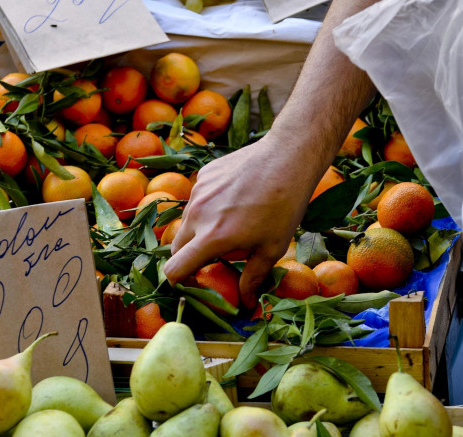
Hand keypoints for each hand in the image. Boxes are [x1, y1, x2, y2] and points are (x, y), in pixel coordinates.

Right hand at [163, 134, 316, 307]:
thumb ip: (252, 278)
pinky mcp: (203, 175)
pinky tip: (233, 202)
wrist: (287, 157)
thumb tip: (246, 304)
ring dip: (198, 232)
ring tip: (228, 228)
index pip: (174, 269)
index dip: (180, 282)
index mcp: (213, 237)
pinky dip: (207, 208)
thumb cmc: (284, 207)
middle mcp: (198, 214)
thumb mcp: (272, 248)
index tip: (194, 284)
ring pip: (186, 222)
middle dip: (188, 258)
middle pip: (175, 247)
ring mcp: (198, 191)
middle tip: (212, 260)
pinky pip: (197, 199)